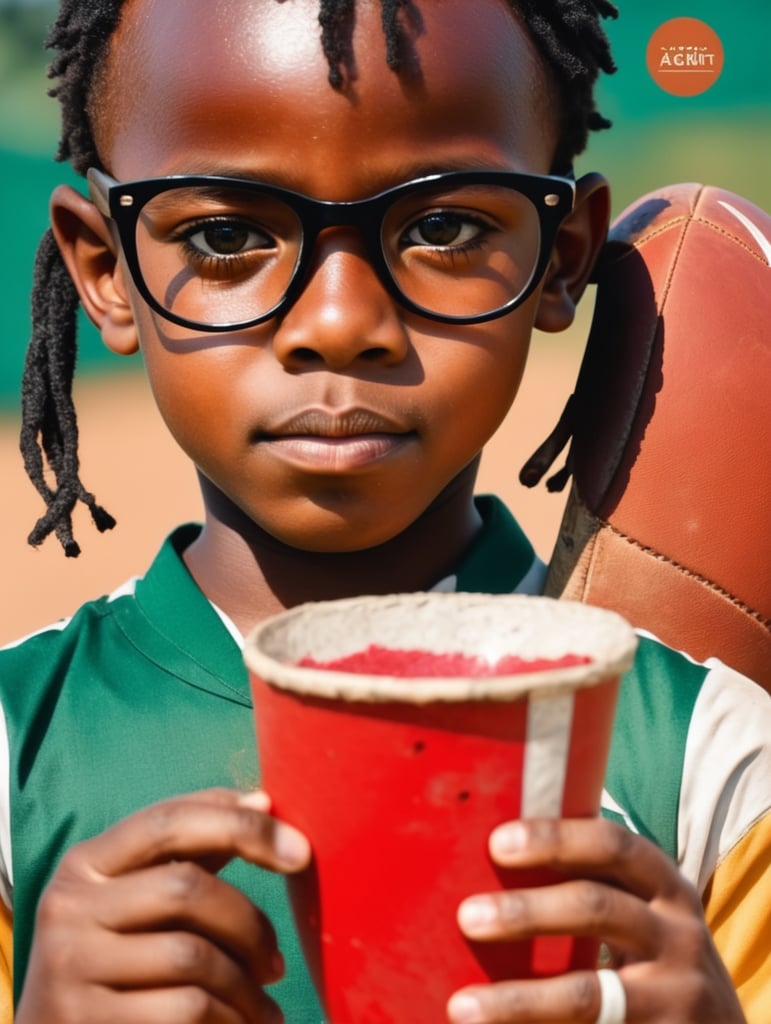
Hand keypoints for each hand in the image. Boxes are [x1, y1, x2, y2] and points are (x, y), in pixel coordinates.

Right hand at [16, 787, 310, 1023]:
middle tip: (278, 962)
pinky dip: (228, 1019)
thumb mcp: (133, 898)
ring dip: (245, 985)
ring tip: (263, 1006)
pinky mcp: (86, 1021)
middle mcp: (69, 906)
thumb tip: (261, 800)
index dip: (242, 826)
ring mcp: (71, 966)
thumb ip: (191, 853)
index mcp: (85, 862)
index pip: (170, 820)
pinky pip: (185, 1010)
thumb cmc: (114, 957)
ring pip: (192, 956)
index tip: (300, 850)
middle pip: (188, 888)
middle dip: (250, 924)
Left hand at [447, 817, 745, 1022]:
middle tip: (468, 917)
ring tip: (465, 1006)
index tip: (498, 842)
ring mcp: (677, 997)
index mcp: (666, 885)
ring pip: (589, 995)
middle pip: (597, 908)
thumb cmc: (652, 949)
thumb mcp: (644, 907)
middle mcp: (678, 935)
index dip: (556, 839)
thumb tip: (491, 861)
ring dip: (521, 999)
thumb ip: (594, 882)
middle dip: (527, 911)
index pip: (613, 845)